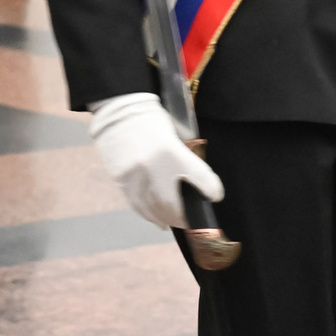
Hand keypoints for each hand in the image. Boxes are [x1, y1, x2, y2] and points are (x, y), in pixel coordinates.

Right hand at [89, 93, 224, 230]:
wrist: (120, 115)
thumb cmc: (152, 123)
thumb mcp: (176, 136)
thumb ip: (188, 160)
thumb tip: (201, 186)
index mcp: (171, 149)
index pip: (200, 177)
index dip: (211, 190)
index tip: (215, 196)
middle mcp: (153, 166)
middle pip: (176, 202)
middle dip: (188, 214)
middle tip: (195, 217)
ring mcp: (136, 177)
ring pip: (157, 209)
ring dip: (171, 218)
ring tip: (178, 220)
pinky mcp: (123, 183)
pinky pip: (140, 207)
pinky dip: (153, 216)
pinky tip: (161, 220)